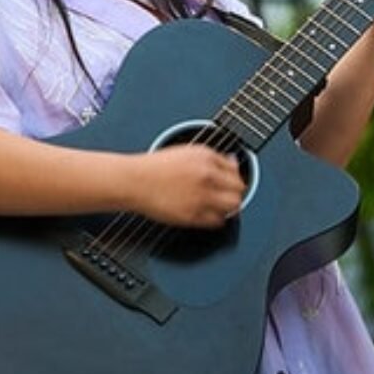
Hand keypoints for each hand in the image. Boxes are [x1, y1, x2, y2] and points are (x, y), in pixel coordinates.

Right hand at [125, 144, 244, 228]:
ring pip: (233, 206)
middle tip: (227, 195)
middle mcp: (207, 176)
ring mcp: (201, 197)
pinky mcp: (193, 215)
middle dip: (235, 192)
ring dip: (229, 207)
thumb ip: (213, 158)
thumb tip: (231, 163)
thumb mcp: (188, 152)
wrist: (134, 181)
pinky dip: (216, 219)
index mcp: (206, 158)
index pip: (236, 170)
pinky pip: (218, 221)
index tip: (229, 181)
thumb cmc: (155, 167)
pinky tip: (208, 214)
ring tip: (219, 206)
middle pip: (239, 189)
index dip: (234, 177)